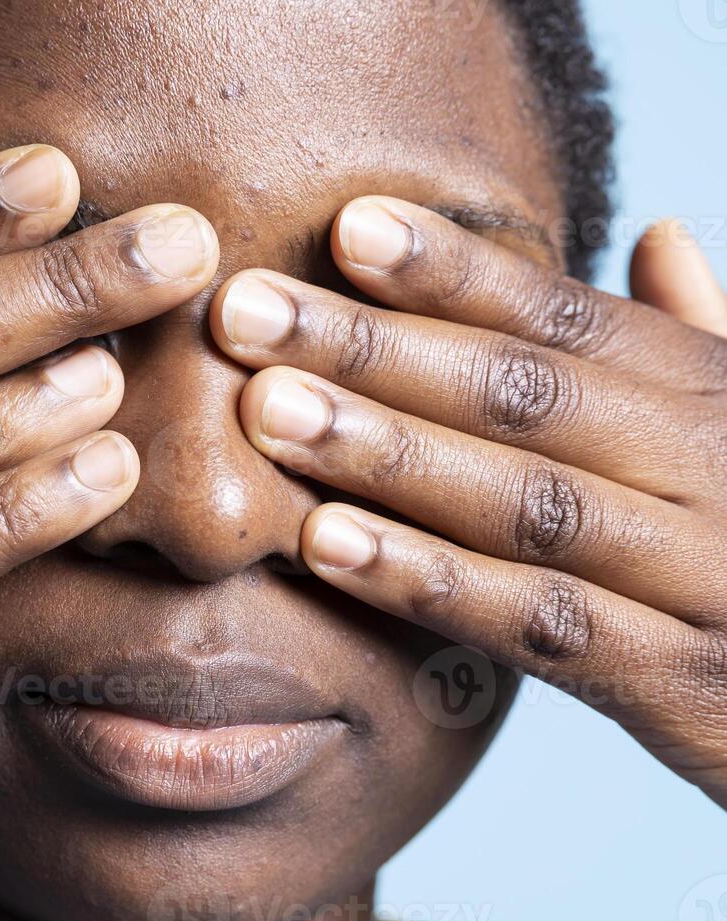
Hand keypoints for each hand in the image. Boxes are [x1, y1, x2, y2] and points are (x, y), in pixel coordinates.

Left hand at [211, 197, 726, 806]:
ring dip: (389, 454)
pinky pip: (542, 626)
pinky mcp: (690, 689)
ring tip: (267, 416)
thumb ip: (706, 343)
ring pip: (527, 502)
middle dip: (378, 349)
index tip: (344, 227)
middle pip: (527, 394)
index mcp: (720, 401)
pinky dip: (432, 584)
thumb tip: (661, 233)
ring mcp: (711, 578)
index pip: (571, 318)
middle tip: (244, 313)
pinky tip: (327, 547)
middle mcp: (718, 470)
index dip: (455, 271)